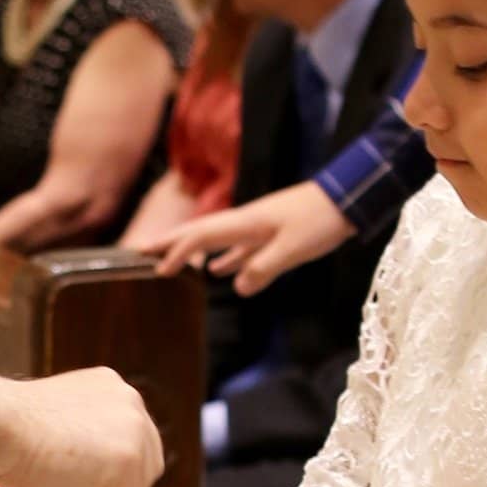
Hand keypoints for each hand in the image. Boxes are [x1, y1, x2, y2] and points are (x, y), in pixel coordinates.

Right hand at [0, 368, 163, 486]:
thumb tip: (89, 454)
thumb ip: (82, 427)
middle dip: (105, 481)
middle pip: (139, 467)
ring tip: (57, 470)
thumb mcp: (55, 414)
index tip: (61, 459)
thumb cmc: (8, 423)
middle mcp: (132, 402)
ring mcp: (136, 432)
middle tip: (59, 470)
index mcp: (113, 388)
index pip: (126, 442)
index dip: (96, 464)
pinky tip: (60, 479)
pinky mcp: (130, 462)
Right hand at [156, 180, 352, 296]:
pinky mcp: (271, 233)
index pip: (201, 237)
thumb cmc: (320, 221)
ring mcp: (257, 227)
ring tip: (169, 261)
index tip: (157, 270)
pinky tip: (217, 271)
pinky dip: (223, 258)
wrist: (347, 199)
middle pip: (198, 232)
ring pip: (214, 239)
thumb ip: (263, 267)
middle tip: (139, 251)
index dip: (177, 252)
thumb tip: (235, 287)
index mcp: (245, 223)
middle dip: (169, 242)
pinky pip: (237, 248)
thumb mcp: (292, 249)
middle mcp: (245, 222)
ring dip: (190, 249)